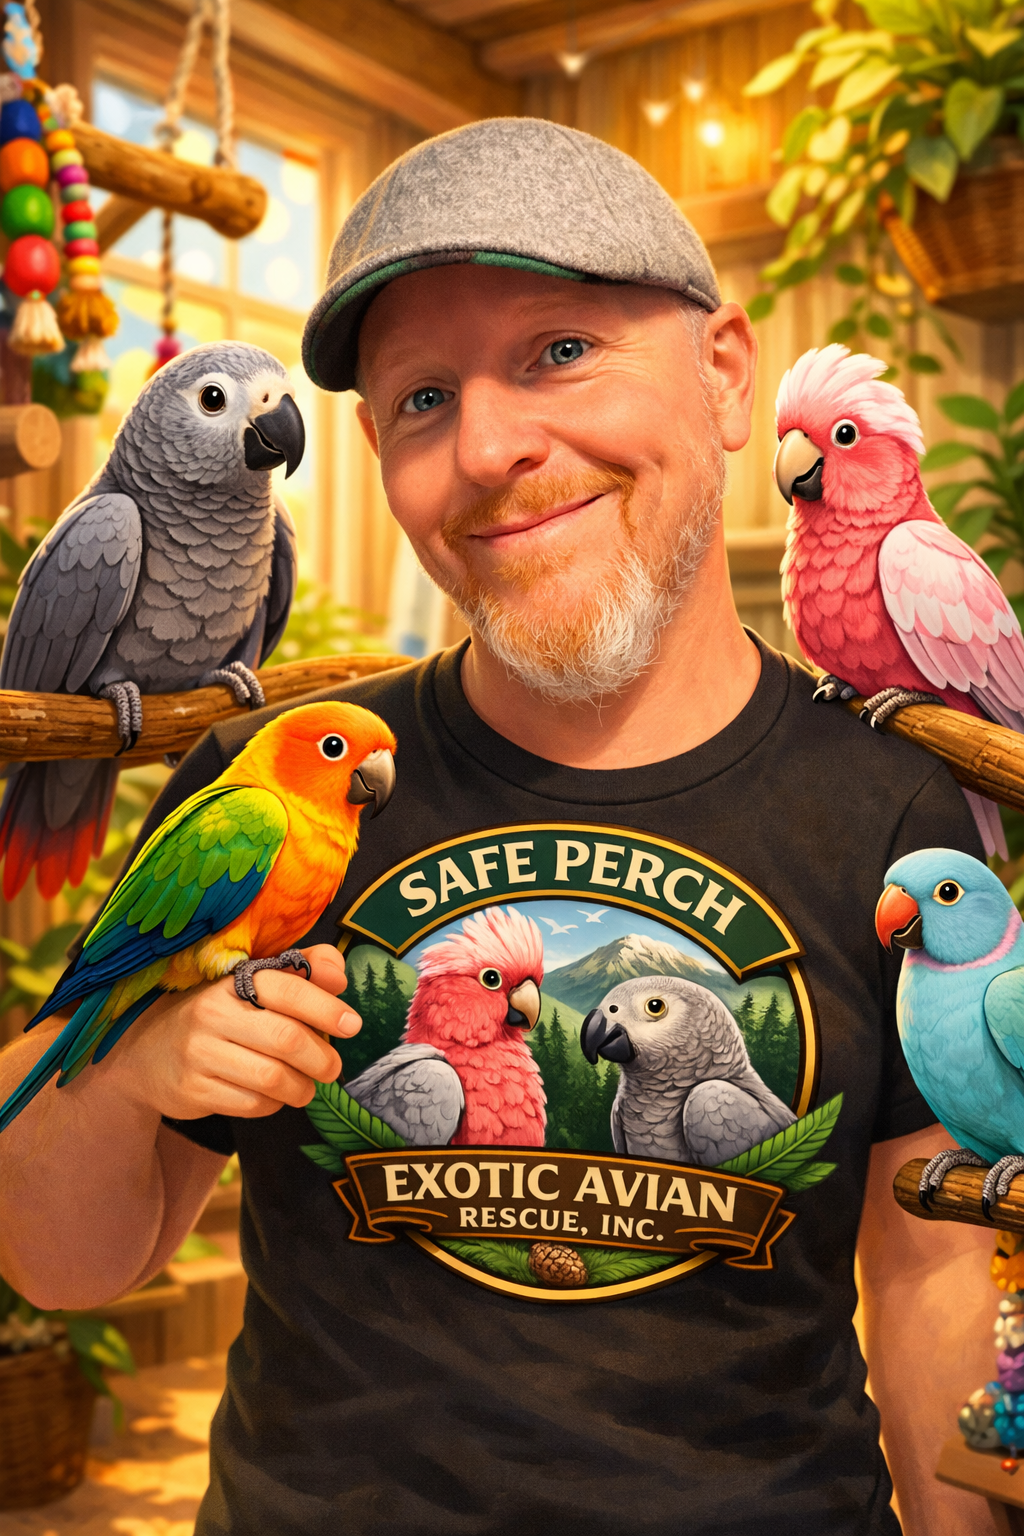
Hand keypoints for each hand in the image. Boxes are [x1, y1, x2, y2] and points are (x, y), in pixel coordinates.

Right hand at [108, 945, 359, 1119]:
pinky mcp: (192, 1091)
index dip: (325, 1007)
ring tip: (307, 1086)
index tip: (352, 1025)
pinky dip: (274, 1105)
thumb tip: (339, 977)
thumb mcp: (251, 984)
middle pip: (286, 1039)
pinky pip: (251, 1105)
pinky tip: (274, 1096)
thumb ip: (300, 971)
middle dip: (322, 1058)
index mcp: (232, 981)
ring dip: (302, 1087)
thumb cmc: (219, 1014)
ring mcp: (199, 1054)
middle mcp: (211, 1014)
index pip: (286, 988)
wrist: (145, 1052)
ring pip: (272, 1078)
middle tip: (333, 1067)